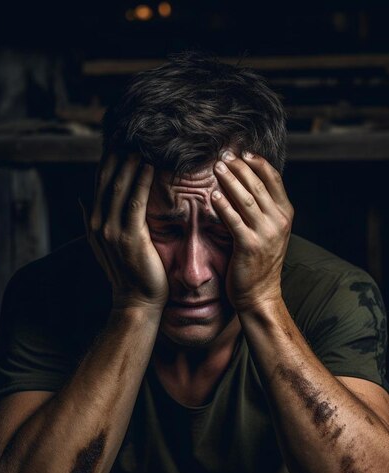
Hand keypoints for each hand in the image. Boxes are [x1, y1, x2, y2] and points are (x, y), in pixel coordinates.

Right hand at [81, 153, 168, 310]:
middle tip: (130, 131)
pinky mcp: (130, 237)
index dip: (107, 159)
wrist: (137, 301)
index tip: (118, 138)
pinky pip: (136, 202)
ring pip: (120, 187)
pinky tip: (150, 165)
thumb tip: (81, 200)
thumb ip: (92, 221)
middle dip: (117, 154)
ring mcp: (112, 230)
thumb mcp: (104, 245)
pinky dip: (141, 182)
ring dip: (130, 162)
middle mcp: (98, 223)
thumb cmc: (128, 273)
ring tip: (141, 141)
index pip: (99, 183)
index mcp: (93, 223)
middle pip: (106, 180)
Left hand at [211, 151, 293, 312]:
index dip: (257, 162)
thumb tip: (247, 182)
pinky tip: (213, 195)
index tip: (242, 152)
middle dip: (240, 166)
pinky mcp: (249, 246)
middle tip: (223, 155)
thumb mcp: (270, 231)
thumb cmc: (260, 262)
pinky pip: (234, 220)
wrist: (260, 294)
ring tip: (216, 167)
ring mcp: (265, 233)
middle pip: (258, 184)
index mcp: (285, 214)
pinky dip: (223, 205)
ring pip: (246, 198)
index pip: (274, 179)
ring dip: (230, 179)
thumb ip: (264, 208)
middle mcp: (278, 221)